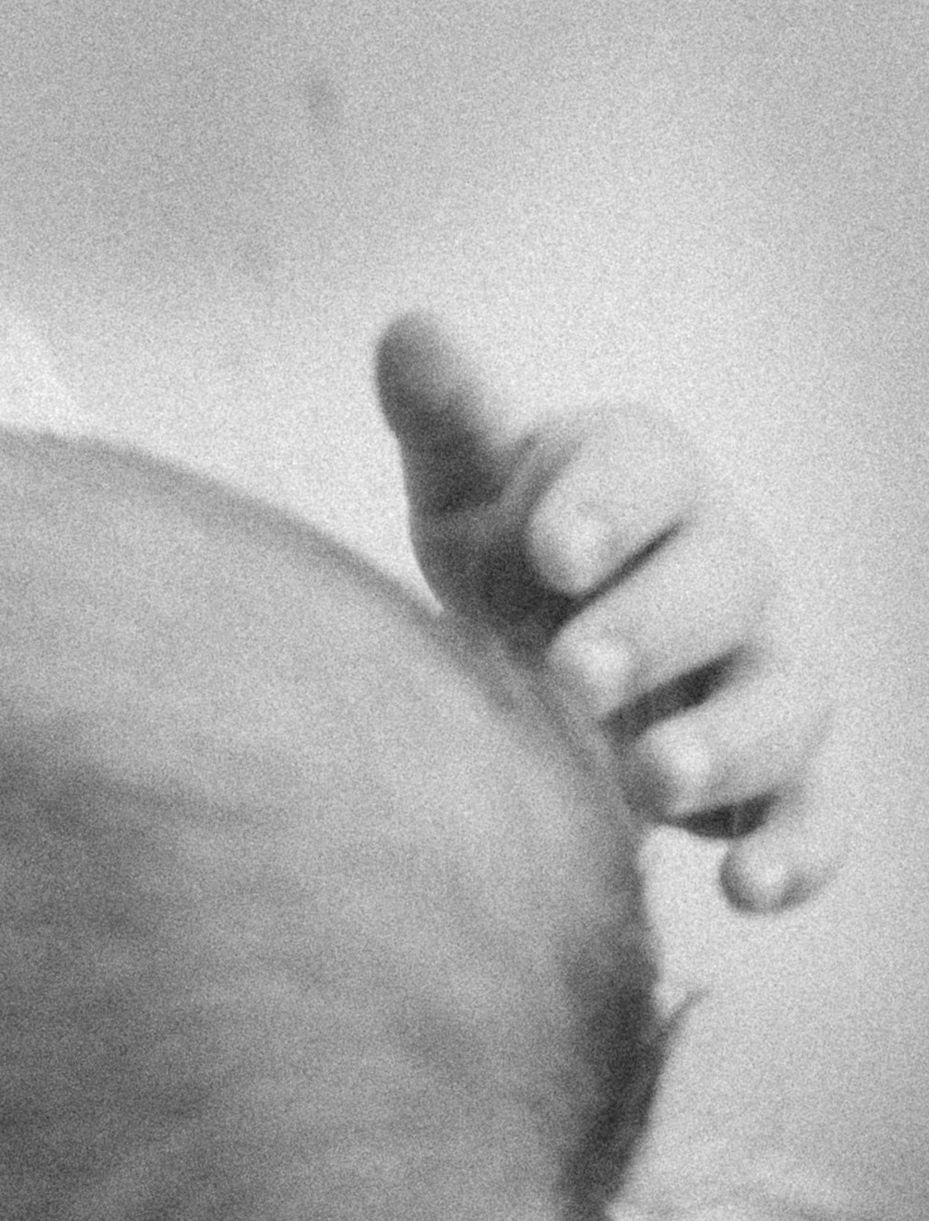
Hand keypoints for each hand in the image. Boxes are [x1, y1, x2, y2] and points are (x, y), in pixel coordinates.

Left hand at [374, 311, 838, 911]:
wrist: (544, 650)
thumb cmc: (508, 552)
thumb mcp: (464, 486)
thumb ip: (449, 419)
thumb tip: (406, 330)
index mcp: (644, 480)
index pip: (644, 471)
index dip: (601, 506)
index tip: (544, 550)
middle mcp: (722, 567)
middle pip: (721, 585)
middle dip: (653, 630)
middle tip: (573, 676)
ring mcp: (760, 671)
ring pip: (784, 701)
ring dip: (726, 743)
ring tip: (649, 781)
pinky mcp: (777, 776)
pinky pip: (814, 809)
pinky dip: (797, 850)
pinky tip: (746, 889)